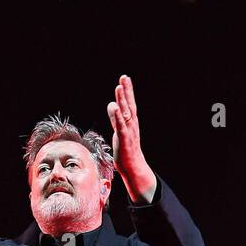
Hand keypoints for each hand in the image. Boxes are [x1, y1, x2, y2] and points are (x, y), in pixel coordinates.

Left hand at [106, 74, 156, 202]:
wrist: (133, 167)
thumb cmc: (126, 150)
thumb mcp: (119, 131)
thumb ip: (115, 118)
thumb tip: (112, 105)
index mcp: (131, 122)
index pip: (129, 104)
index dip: (127, 91)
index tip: (125, 79)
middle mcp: (131, 125)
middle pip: (129, 105)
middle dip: (127, 91)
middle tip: (124, 77)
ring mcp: (128, 131)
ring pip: (126, 113)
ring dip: (122, 100)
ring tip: (119, 87)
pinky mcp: (124, 139)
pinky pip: (120, 126)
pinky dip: (117, 116)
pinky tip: (114, 107)